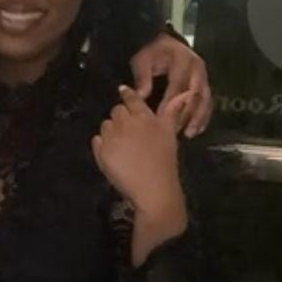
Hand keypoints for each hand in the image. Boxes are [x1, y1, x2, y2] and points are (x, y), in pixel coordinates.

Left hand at [92, 86, 190, 234]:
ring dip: (111, 131)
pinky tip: (113, 154)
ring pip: (105, 125)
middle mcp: (126, 123)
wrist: (153, 189)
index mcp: (144, 117)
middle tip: (128, 132)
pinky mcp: (101, 151)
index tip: (124, 92)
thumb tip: (185, 93)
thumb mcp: (171, 134)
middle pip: (116, 110)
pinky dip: (102, 144)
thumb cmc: (165, 162)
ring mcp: (112, 137)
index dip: (127, 95)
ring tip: (122, 145)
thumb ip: (173, 112)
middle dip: (120, 118)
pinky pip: (96, 140)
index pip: (131, 98)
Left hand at [130, 32, 211, 137]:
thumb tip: (141, 96)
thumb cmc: (152, 52)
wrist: (164, 43)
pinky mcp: (206, 83)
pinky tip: (198, 130)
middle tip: (177, 131)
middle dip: (187, 114)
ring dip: (198, 118)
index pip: (177, 84)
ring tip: (189, 134)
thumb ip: (143, 77)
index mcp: (182, 60)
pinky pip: (208, 102)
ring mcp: (204, 76)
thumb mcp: (143, 60)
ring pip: (205, 100)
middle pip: (195, 94)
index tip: (160, 119)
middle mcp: (197, 68)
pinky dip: (204, 116)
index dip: (170, 103)